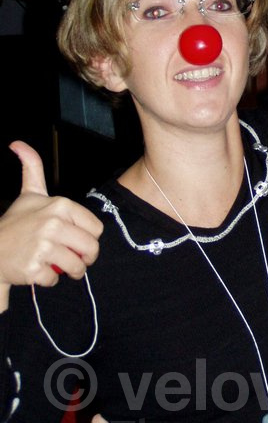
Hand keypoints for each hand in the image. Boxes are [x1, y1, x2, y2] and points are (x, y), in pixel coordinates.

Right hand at [0, 141, 102, 309]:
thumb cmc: (16, 223)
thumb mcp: (28, 193)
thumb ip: (32, 167)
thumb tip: (17, 143)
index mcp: (59, 205)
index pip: (96, 229)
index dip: (89, 238)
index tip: (76, 240)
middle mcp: (53, 224)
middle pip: (91, 249)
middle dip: (85, 258)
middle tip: (74, 259)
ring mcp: (43, 247)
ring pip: (77, 267)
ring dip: (72, 272)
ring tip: (61, 268)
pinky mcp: (34, 268)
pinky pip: (56, 280)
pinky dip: (49, 280)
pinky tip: (38, 270)